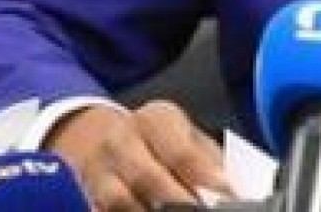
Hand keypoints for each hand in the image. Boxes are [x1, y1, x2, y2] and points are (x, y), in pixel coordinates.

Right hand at [45, 100, 230, 210]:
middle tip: (202, 211)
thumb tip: (234, 186)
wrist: (93, 135)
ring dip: (147, 211)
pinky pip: (103, 209)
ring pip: (120, 201)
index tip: (227, 193)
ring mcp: (99, 169)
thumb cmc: (153, 138)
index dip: (205, 175)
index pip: (181, 150)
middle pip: (148, 177)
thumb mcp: (182, 133)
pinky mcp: (86, 194)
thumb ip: (207, 158)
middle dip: (178, 201)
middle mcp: (122, 140)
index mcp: (155, 119)